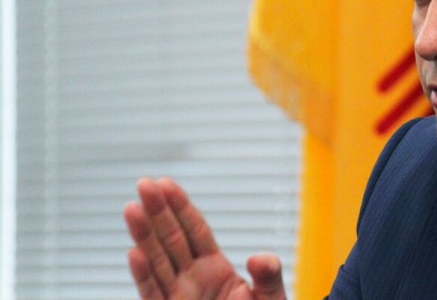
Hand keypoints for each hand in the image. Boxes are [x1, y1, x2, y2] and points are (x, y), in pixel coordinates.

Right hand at [124, 177, 285, 299]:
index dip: (181, 206)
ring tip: (132, 208)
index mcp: (214, 268)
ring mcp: (178, 297)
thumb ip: (268, 276)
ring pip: (157, 262)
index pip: (195, 230)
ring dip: (144, 236)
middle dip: (158, 211)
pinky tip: (133, 253)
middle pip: (171, 239)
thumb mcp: (270, 298)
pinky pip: (153, 294)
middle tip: (144, 183)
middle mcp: (191, 279)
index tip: (166, 183)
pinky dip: (143, 275)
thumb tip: (260, 257)